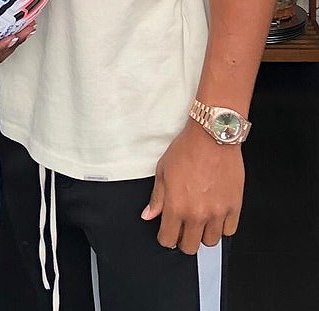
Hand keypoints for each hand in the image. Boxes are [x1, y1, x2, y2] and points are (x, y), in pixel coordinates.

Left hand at [141, 119, 243, 253]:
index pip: (168, 240)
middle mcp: (197, 214)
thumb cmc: (187, 148)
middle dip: (184, 240)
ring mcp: (217, 212)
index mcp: (176, 206)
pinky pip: (229, 230)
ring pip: (210, 241)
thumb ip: (157, 197)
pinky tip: (216, 214)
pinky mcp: (234, 206)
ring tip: (201, 219)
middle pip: (190, 247)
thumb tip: (149, 215)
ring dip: (204, 234)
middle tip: (184, 227)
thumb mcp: (163, 170)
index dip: (166, 237)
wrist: (213, 135)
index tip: (167, 231)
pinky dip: (222, 226)